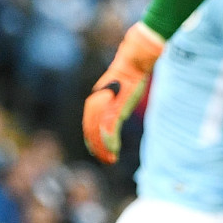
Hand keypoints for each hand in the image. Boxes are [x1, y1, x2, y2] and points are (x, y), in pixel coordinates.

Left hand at [82, 22, 163, 162]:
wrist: (134, 63)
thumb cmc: (130, 76)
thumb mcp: (119, 92)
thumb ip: (114, 104)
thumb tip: (116, 114)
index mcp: (95, 101)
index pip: (89, 125)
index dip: (92, 140)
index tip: (100, 151)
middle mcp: (95, 104)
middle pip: (90, 131)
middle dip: (96, 147)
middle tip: (105, 159)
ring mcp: (104, 107)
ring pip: (97, 133)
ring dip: (102, 148)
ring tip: (109, 159)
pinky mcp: (114, 107)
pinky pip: (108, 129)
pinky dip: (109, 141)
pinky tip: (113, 150)